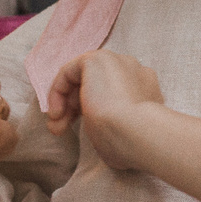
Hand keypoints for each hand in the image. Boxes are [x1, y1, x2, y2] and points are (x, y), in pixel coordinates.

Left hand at [45, 50, 166, 173]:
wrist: (138, 132)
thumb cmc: (132, 142)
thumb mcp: (121, 133)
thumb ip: (112, 125)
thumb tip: (101, 132)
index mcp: (145, 90)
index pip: (111, 94)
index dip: (89, 114)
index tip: (76, 133)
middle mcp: (133, 71)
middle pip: (95, 85)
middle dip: (73, 109)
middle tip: (60, 131)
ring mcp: (116, 62)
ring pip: (81, 78)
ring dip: (64, 102)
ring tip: (56, 127)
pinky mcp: (97, 59)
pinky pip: (70, 71)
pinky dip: (58, 91)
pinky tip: (56, 113)